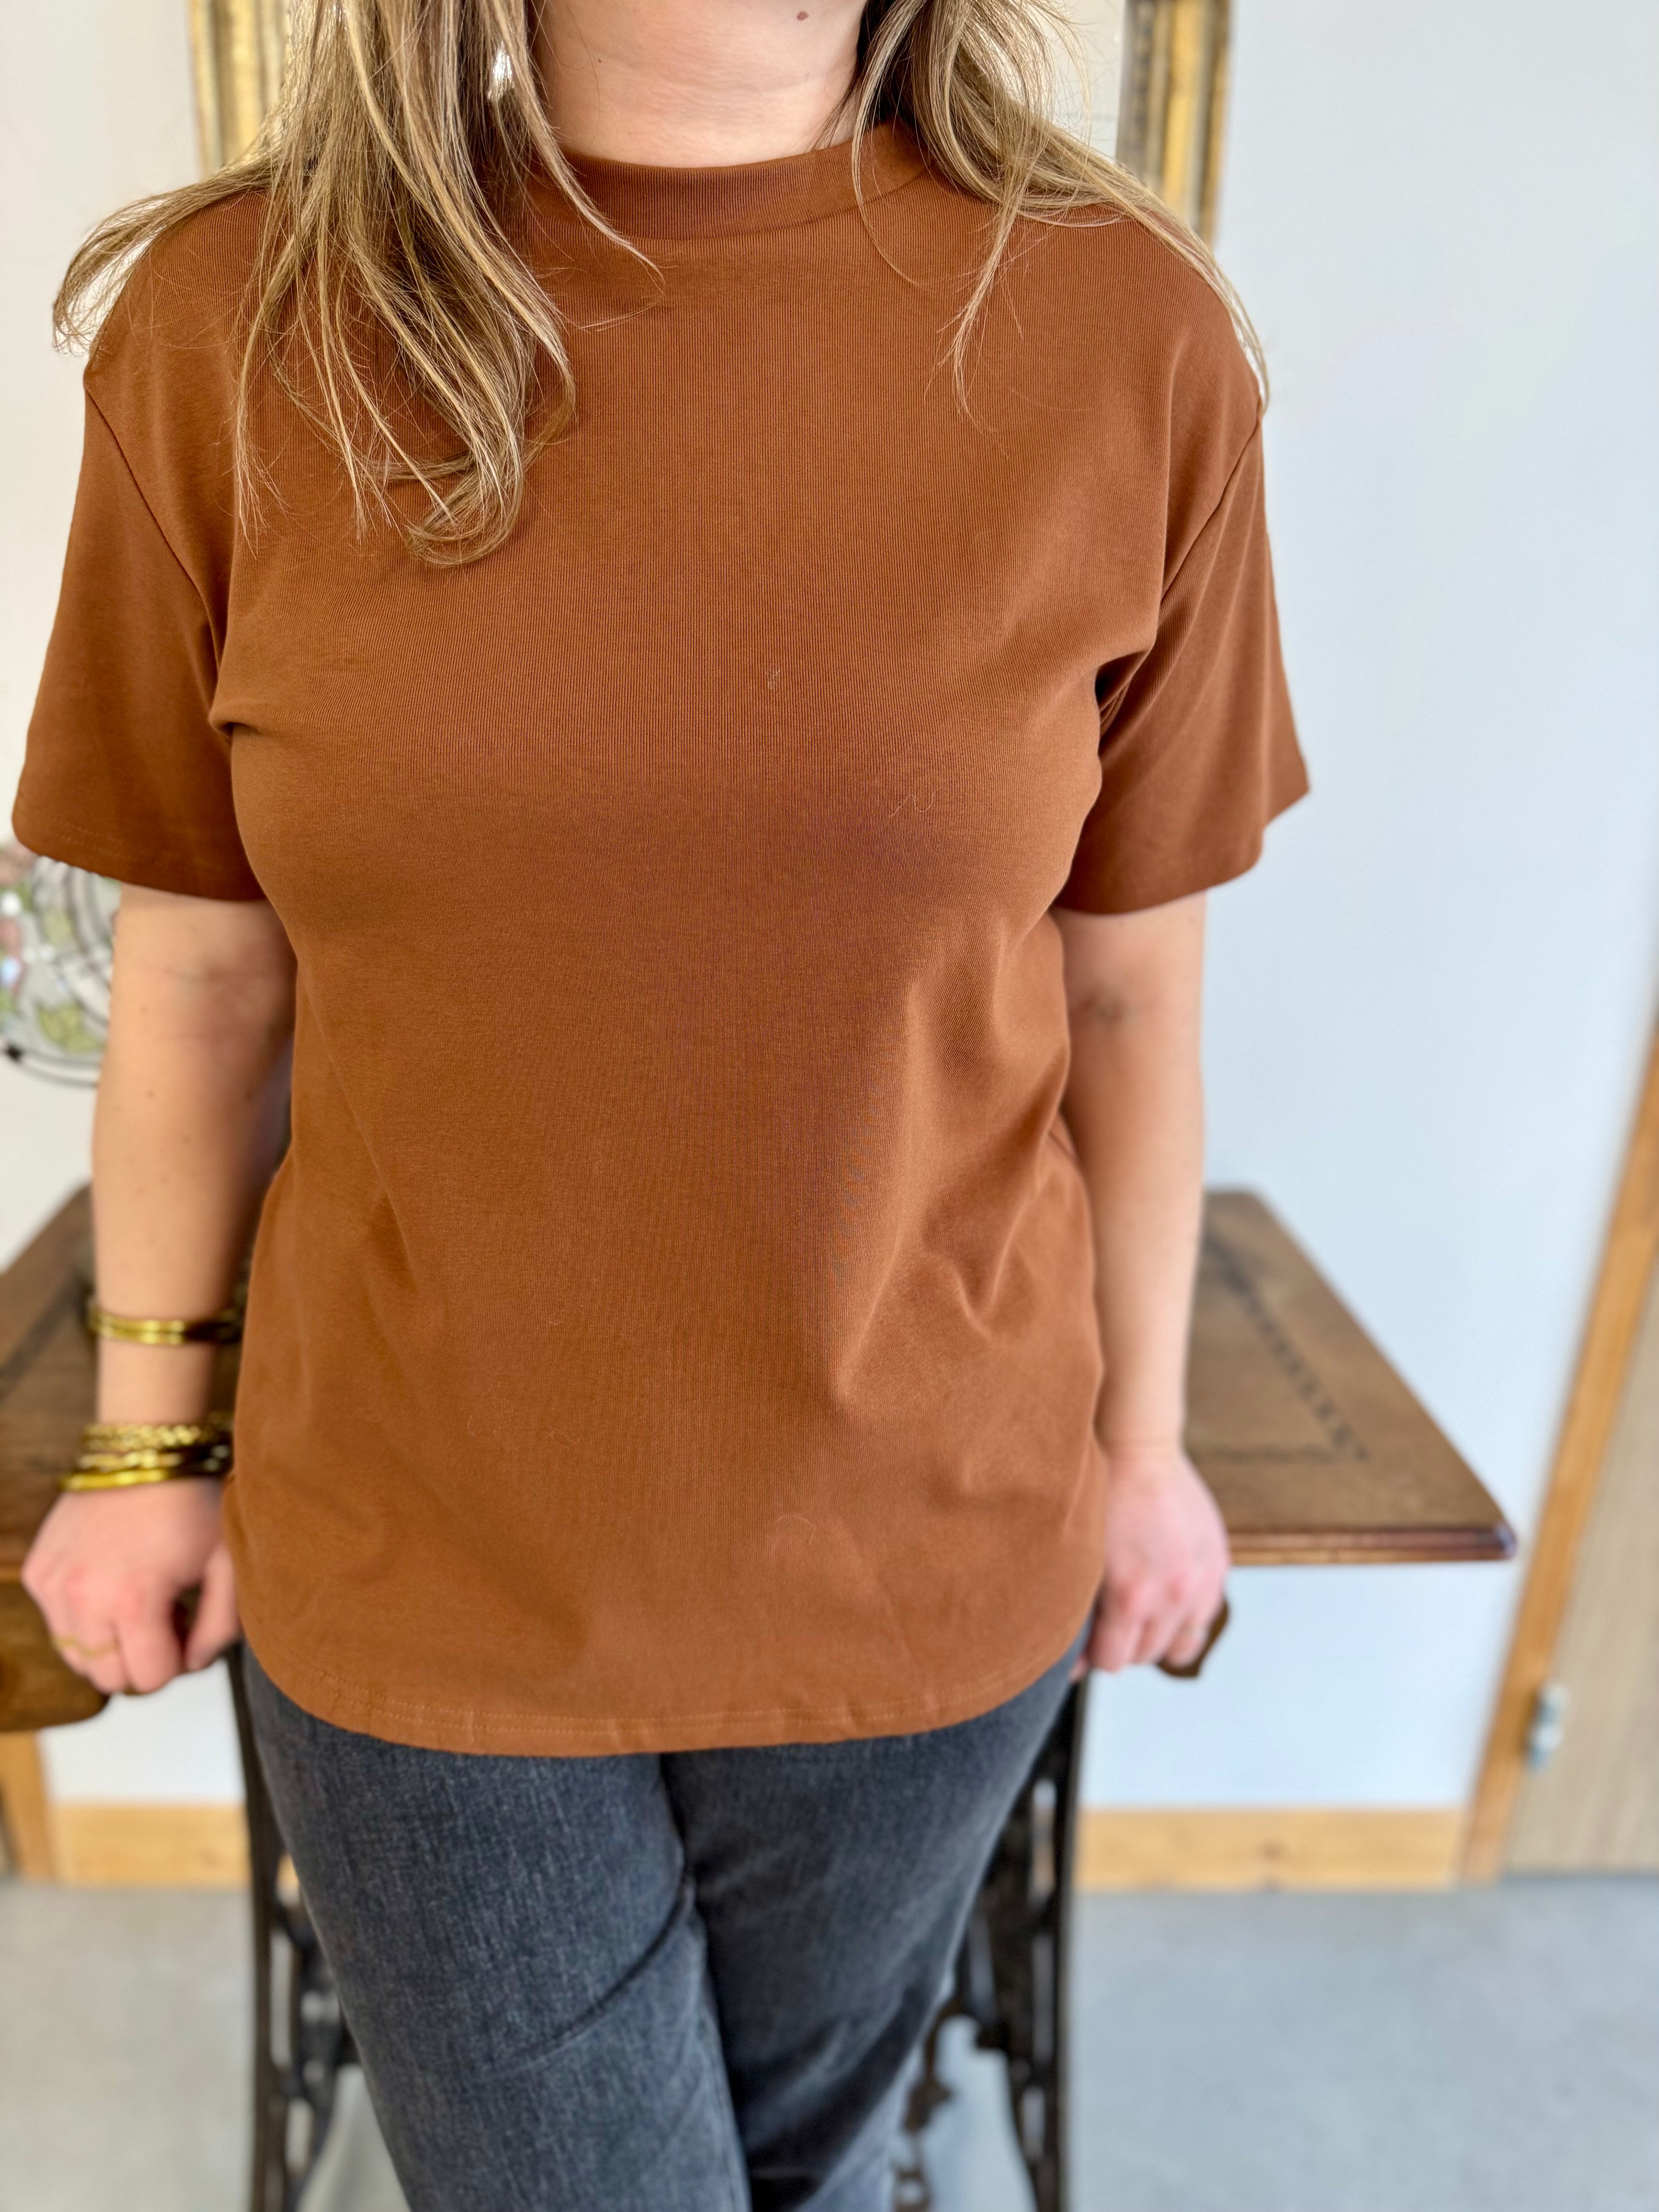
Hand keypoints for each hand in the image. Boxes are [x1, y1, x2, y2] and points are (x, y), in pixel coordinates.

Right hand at [21, 1481, 239, 1695]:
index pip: (149, 1678)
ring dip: (109, 1643)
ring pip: (77, 1657)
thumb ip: (220, 1628)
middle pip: (109, 1678)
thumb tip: (193, 1664)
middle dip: (141, 1657)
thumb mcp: (227, 1565)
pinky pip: (57, 1622)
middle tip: (165, 1613)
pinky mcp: (39, 1571)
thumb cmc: (193, 1505)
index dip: (176, 1660)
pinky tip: (112, 1579)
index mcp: (132, 1601)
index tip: (187, 1623)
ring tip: (138, 1598)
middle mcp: (82, 1599)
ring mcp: (54, 1586)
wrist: (145, 1450)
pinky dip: (83, 1616)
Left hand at [1076, 1440, 1229, 1674]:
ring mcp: (1201, 1582)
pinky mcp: (1217, 1566)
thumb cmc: (1100, 1497)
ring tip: (1135, 1619)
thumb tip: (1070, 1660)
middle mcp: (1173, 1595)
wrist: (1139, 1450)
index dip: (1091, 1658)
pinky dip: (1184, 1618)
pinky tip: (1164, 1600)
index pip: (1112, 1662)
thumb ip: (1079, 1609)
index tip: (1079, 1652)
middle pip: (1145, 1656)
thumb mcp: (1080, 1557)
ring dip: (1155, 1639)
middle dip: (1121, 1648)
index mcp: (1132, 1596)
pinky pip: (1203, 1617)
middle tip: (1104, 1630)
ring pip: (1179, 1645)